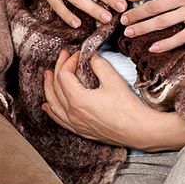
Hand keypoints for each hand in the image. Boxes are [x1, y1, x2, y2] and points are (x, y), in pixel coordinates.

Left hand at [42, 50, 184, 149]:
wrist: (137, 130)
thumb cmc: (127, 107)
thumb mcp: (113, 80)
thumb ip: (99, 65)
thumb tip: (91, 56)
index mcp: (77, 99)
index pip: (64, 75)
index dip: (69, 60)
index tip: (79, 53)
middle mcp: (72, 113)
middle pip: (56, 87)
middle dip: (58, 68)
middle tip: (62, 55)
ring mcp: (75, 123)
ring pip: (53, 104)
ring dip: (49, 88)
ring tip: (47, 75)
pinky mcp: (80, 130)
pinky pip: (59, 119)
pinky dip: (51, 110)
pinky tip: (47, 106)